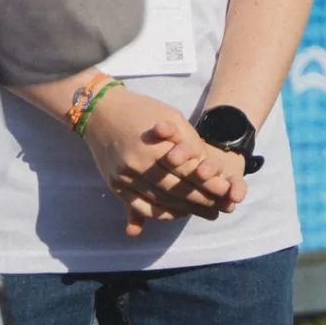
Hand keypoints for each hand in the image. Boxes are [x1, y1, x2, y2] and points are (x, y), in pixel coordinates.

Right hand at [77, 87, 247, 238]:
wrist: (100, 111)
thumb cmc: (141, 110)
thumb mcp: (170, 116)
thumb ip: (188, 142)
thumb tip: (206, 168)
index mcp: (154, 146)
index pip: (187, 171)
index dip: (208, 183)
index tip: (226, 191)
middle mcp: (137, 164)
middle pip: (175, 189)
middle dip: (200, 200)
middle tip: (219, 208)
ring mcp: (124, 177)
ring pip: (159, 201)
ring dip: (183, 210)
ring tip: (203, 213)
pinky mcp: (115, 185)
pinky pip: (140, 206)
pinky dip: (159, 213)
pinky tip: (175, 214)